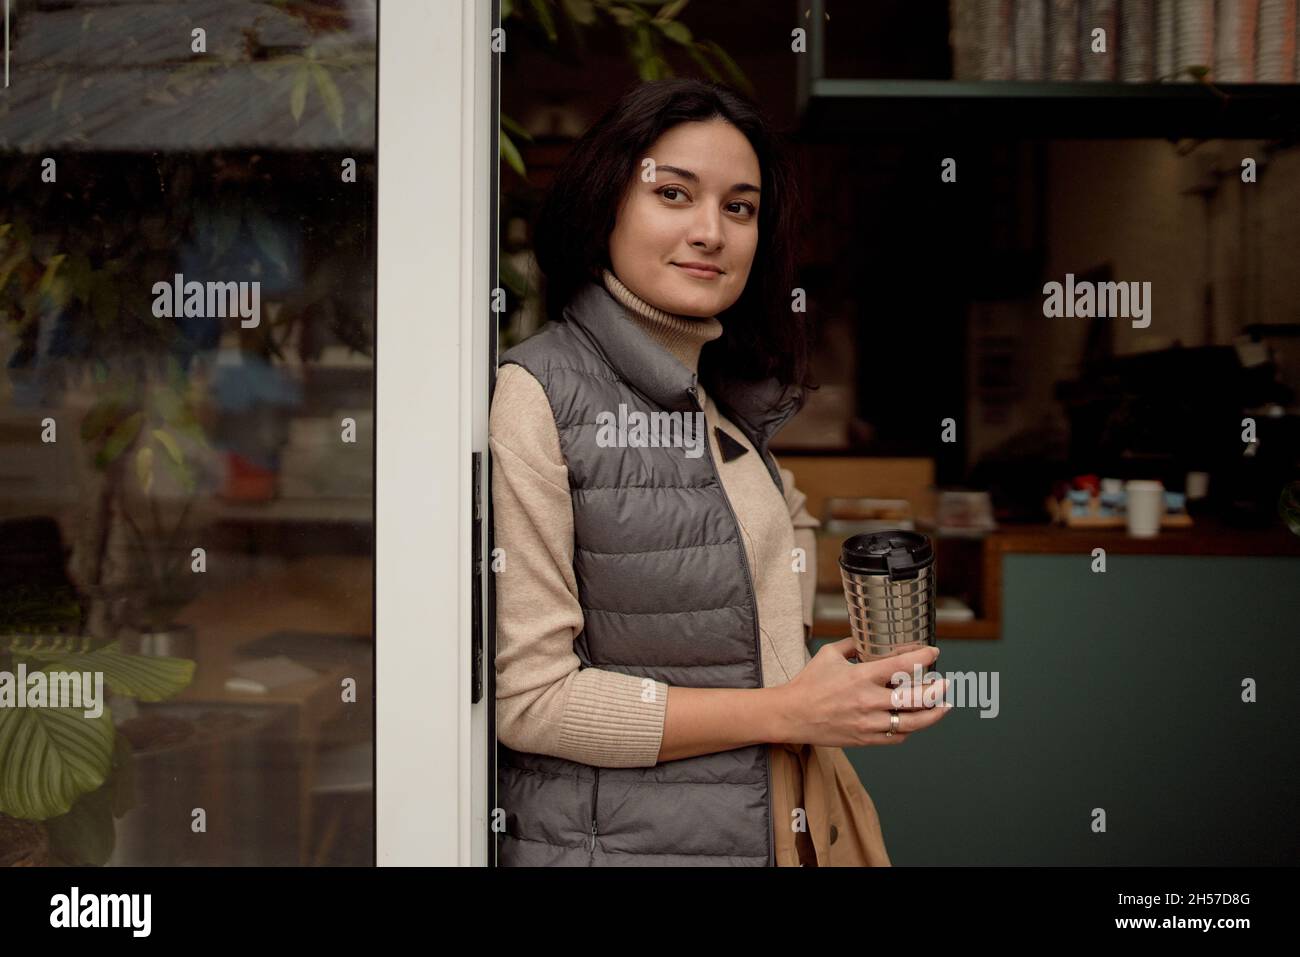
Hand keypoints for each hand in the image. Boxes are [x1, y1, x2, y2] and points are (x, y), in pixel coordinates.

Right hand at [772, 638, 950, 746]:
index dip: (924, 657)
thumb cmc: (809, 684)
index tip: (933, 652)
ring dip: (933, 714)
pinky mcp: (866, 739)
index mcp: (861, 677)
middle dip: (937, 690)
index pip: (903, 666)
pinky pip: (897, 737)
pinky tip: (915, 721)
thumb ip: (853, 645)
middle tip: (946, 683)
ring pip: (912, 722)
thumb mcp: (830, 654)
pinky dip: (910, 728)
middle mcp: (869, 701)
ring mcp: (869, 723)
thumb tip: (869, 639)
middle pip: (916, 699)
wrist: (792, 715)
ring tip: (943, 706)